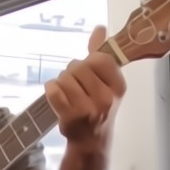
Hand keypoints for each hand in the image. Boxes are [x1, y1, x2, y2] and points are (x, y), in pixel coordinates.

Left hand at [45, 26, 126, 145]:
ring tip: (69, 94)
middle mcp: (106, 98)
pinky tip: (58, 97)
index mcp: (118, 87)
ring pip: (64, 77)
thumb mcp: (106, 81)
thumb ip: (101, 53)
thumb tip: (100, 28)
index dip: (89, 63)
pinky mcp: (70, 116)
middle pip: (78, 66)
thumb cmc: (98, 107)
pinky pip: (52, 89)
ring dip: (62, 82)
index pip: (100, 59)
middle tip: (78, 87)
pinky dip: (51, 90)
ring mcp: (88, 108)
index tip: (90, 74)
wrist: (91, 140)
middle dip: (73, 73)